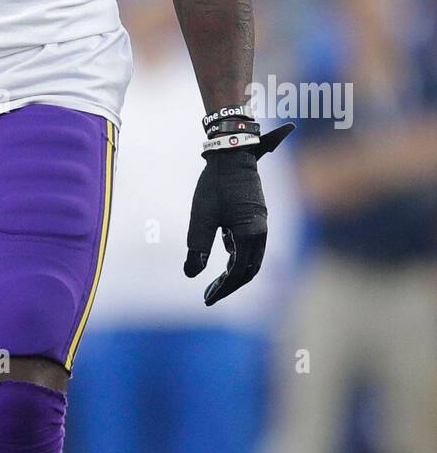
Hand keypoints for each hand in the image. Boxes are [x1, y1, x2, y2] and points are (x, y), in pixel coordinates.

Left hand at [184, 124, 293, 305]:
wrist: (231, 152)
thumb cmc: (215, 184)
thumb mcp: (202, 218)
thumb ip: (197, 248)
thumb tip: (190, 274)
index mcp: (250, 234)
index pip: (238, 273)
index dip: (222, 289)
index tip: (207, 300)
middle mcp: (261, 230)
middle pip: (249, 269)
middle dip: (230, 285)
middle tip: (210, 294)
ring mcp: (260, 221)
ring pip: (252, 256)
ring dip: (235, 270)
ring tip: (215, 280)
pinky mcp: (256, 213)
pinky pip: (250, 241)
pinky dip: (238, 252)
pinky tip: (224, 248)